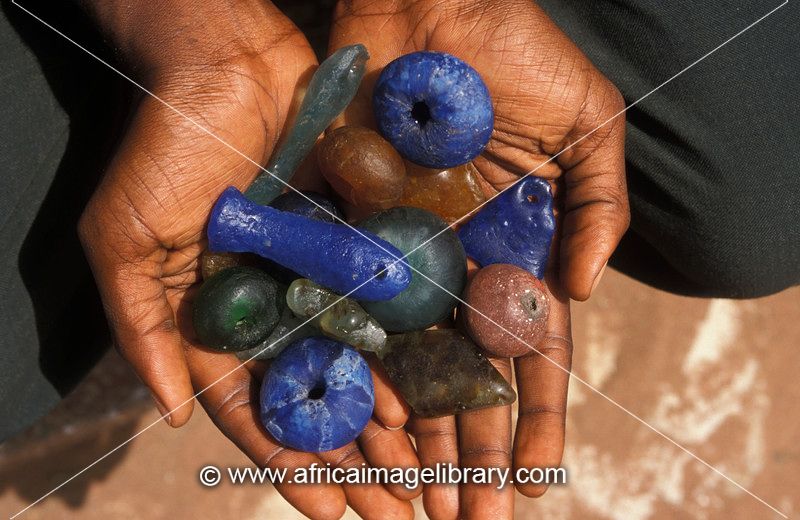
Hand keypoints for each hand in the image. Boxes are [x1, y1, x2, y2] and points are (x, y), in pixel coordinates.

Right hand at [78, 1, 417, 516]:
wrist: (226, 64)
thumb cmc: (164, 148)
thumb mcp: (128, 242)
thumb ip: (145, 329)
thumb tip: (171, 416)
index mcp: (220, 322)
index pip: (257, 412)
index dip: (290, 465)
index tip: (326, 513)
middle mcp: (277, 311)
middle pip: (321, 402)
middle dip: (354, 463)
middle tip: (395, 516)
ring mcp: (321, 281)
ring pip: (362, 368)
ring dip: (389, 425)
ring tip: (425, 481)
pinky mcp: (359, 245)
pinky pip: (387, 310)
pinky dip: (406, 356)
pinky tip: (431, 401)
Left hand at [330, 0, 628, 516]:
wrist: (431, 1)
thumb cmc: (517, 51)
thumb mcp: (587, 122)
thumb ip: (597, 205)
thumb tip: (581, 293)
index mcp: (517, 250)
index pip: (531, 354)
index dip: (536, 420)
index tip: (536, 479)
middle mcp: (459, 267)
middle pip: (467, 379)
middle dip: (472, 451)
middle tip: (467, 517)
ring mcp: (405, 258)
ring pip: (410, 367)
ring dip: (417, 435)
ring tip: (418, 501)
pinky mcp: (352, 235)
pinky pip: (355, 318)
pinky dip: (360, 374)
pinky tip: (364, 432)